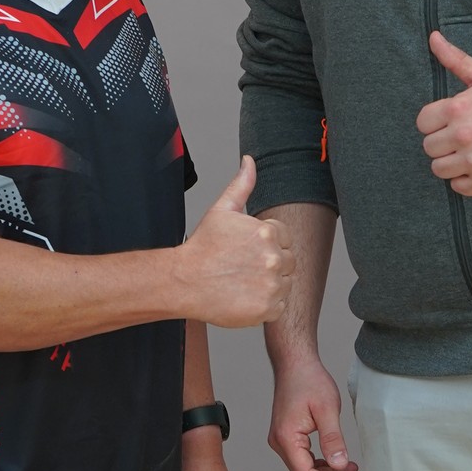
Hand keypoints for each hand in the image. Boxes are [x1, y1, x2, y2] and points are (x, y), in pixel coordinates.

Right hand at [180, 159, 295, 326]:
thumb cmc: (202, 248)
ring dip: (270, 284)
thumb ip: (241, 185)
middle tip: (243, 268)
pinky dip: (266, 305)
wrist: (184, 282)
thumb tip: (249, 162)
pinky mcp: (268, 308)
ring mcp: (272, 285)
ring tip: (243, 282)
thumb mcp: (221, 210)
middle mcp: (273, 257)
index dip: (266, 244)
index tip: (246, 252)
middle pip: (288, 261)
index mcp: (267, 231)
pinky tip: (245, 296)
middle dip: (270, 264)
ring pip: (285, 284)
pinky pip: (279, 306)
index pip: (285, 238)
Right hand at [268, 352, 358, 470]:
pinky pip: (303, 456)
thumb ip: (333, 440)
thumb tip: (339, 465)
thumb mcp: (327, 410)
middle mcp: (279, 442)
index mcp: (286, 438)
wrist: (296, 363)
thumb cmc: (309, 381)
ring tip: (350, 469)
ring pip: (304, 466)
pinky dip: (320, 461)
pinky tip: (337, 459)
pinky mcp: (287, 435)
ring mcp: (281, 439)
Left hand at [417, 33, 471, 197]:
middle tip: (467, 137)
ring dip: (452, 163)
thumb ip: (456, 60)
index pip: (422, 123)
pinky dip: (468, 179)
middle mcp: (464, 136)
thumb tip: (433, 37)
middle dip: (444, 143)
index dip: (436, 122)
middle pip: (429, 148)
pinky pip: (458, 186)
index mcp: (459, 108)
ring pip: (439, 169)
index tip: (453, 121)